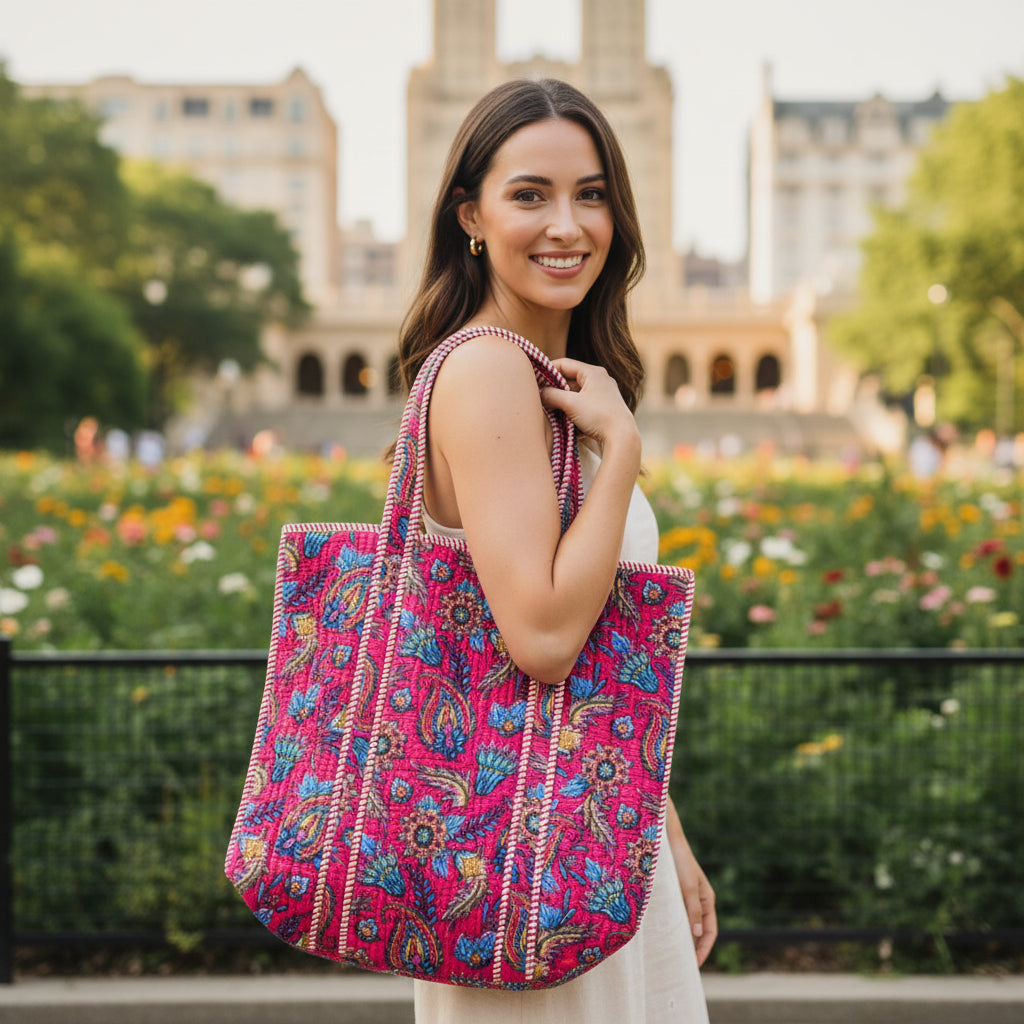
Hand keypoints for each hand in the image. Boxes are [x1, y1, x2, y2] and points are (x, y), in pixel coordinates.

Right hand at [540, 357, 639, 453]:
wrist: (622, 438)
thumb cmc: (598, 416)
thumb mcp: (570, 404)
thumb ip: (551, 395)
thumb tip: (539, 393)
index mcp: (593, 372)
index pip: (564, 364)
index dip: (546, 370)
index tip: (534, 379)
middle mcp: (600, 380)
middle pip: (569, 379)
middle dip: (554, 389)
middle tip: (540, 397)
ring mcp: (604, 395)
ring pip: (575, 394)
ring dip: (562, 402)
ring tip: (551, 411)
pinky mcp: (605, 409)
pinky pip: (583, 405)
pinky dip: (572, 410)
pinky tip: (566, 420)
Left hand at [666, 802, 716, 965]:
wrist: (666, 839)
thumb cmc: (679, 861)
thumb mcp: (688, 886)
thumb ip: (693, 909)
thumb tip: (697, 935)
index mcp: (707, 899)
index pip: (710, 932)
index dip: (704, 949)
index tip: (695, 965)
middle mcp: (698, 899)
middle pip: (699, 930)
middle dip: (694, 948)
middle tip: (682, 965)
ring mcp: (687, 896)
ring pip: (687, 922)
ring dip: (682, 937)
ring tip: (672, 953)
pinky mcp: (675, 891)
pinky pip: (676, 913)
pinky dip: (673, 925)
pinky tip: (663, 932)